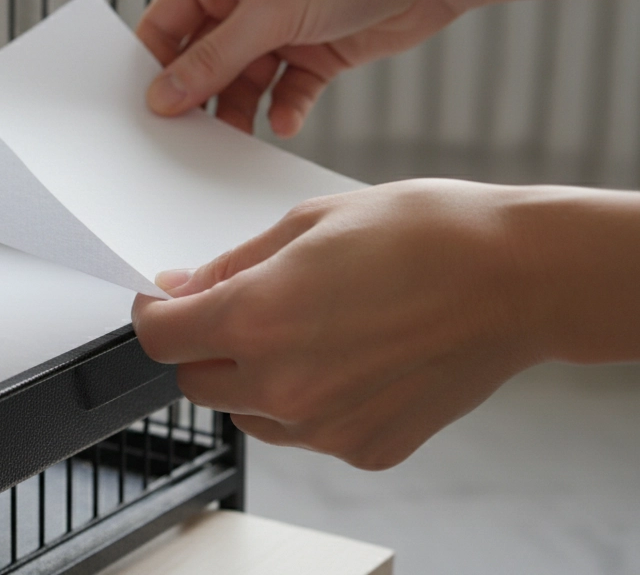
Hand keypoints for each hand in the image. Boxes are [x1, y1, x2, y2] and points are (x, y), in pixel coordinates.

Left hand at [131, 180, 545, 469]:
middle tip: (243, 308)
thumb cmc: (422, 235)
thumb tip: (182, 289)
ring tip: (312, 329)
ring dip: (253, 378)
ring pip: (247, 413)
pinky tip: (351, 358)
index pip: (159, 338)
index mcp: (256, 319)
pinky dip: (308, 402)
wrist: (517, 277)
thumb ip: (232, 266)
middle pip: (195, 382)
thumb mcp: (306, 224)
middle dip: (204, 346)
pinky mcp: (364, 449)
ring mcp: (324, 427)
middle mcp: (282, 385)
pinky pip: (304, 432)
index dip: (155, 315)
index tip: (165, 302)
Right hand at [137, 0, 466, 136]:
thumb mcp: (270, 13)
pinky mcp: (314, 50)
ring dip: (241, 109)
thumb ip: (213, 60)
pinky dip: (283, 107)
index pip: (167, 21)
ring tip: (238, 137)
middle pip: (203, 57)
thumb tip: (164, 94)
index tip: (148, 108)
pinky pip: (283, 89)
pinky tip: (285, 121)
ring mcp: (280, 23)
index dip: (154, 65)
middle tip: (189, 135)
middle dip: (200, 94)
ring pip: (242, 80)